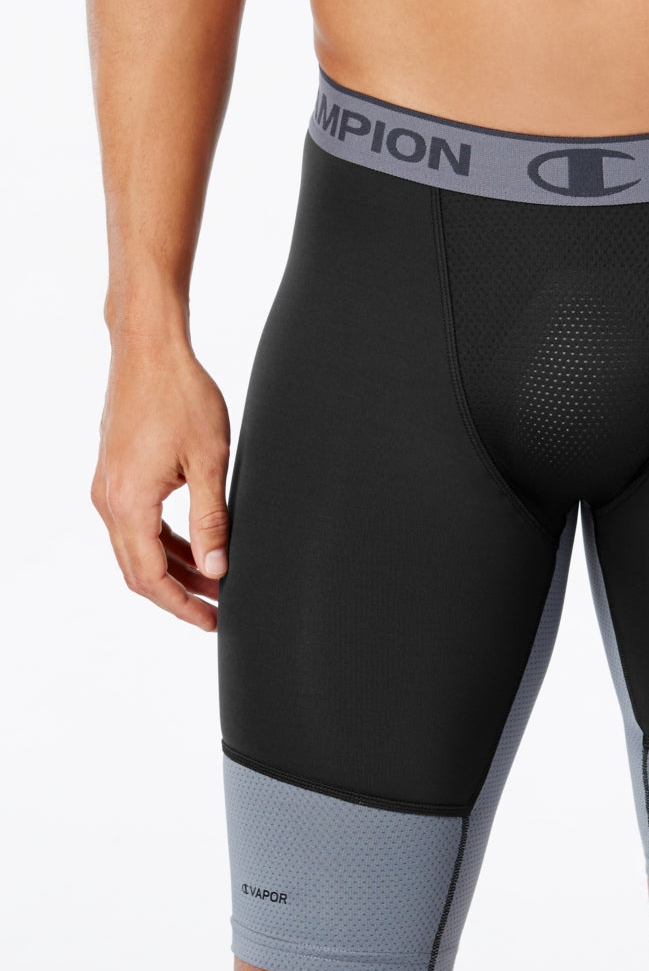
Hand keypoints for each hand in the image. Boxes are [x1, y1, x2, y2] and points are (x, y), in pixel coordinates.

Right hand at [92, 342, 231, 630]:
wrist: (148, 350)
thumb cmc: (180, 394)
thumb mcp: (209, 461)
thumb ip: (212, 520)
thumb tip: (216, 569)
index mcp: (129, 503)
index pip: (151, 577)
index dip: (182, 605)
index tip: (211, 621)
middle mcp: (109, 500)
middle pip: (139, 570)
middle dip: (179, 594)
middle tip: (217, 609)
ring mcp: (108, 487)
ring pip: (138, 548)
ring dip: (174, 568)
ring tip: (214, 580)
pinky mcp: (115, 474)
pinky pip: (137, 523)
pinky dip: (165, 541)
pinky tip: (196, 546)